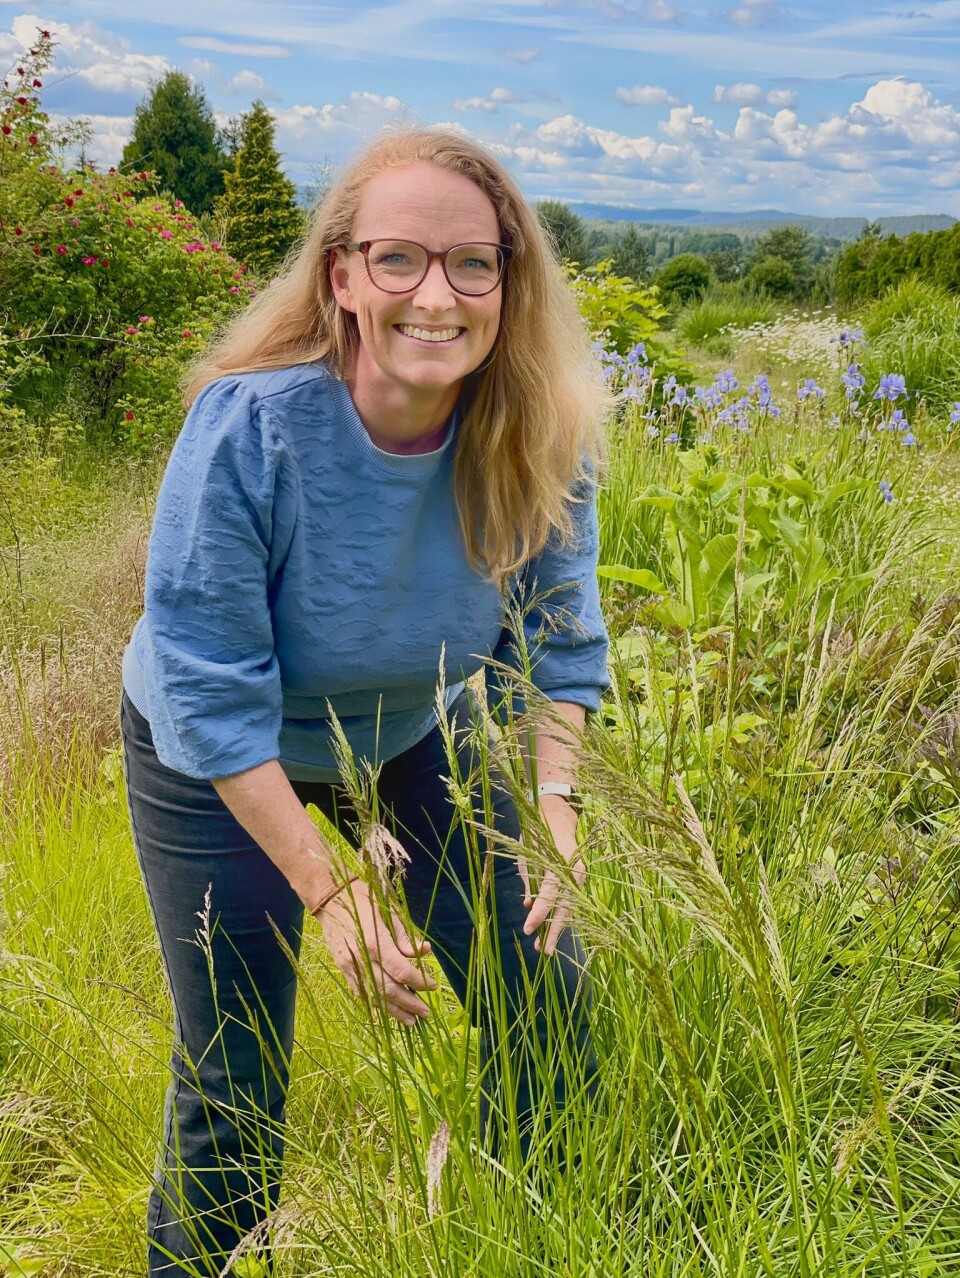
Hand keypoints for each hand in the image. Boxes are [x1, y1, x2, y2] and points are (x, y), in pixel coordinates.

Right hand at [316, 879, 436, 1025]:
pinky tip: (388, 1010)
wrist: (330, 899)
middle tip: (426, 1013)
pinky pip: (361, 992)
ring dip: (394, 1011)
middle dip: (409, 1004)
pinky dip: (376, 1003)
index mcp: (376, 943)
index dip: (419, 982)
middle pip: (389, 989)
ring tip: (410, 1021)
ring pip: (374, 996)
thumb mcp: (389, 912)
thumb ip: (405, 937)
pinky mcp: (343, 969)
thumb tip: (424, 952)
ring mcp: (350, 966)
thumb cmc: (364, 899)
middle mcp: (362, 958)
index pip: (402, 971)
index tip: (433, 986)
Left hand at [519, 795, 584, 956]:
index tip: (529, 929)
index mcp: (561, 863)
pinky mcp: (579, 881)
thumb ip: (530, 881)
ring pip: (569, 908)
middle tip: (543, 951)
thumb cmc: (538, 835)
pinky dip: (560, 917)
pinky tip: (550, 932)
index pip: (550, 894)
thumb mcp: (529, 856)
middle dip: (554, 930)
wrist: (557, 819)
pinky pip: (570, 903)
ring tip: (544, 948)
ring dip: (557, 928)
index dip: (539, 913)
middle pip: (565, 907)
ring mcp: (580, 877)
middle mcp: (575, 872)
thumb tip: (528, 906)